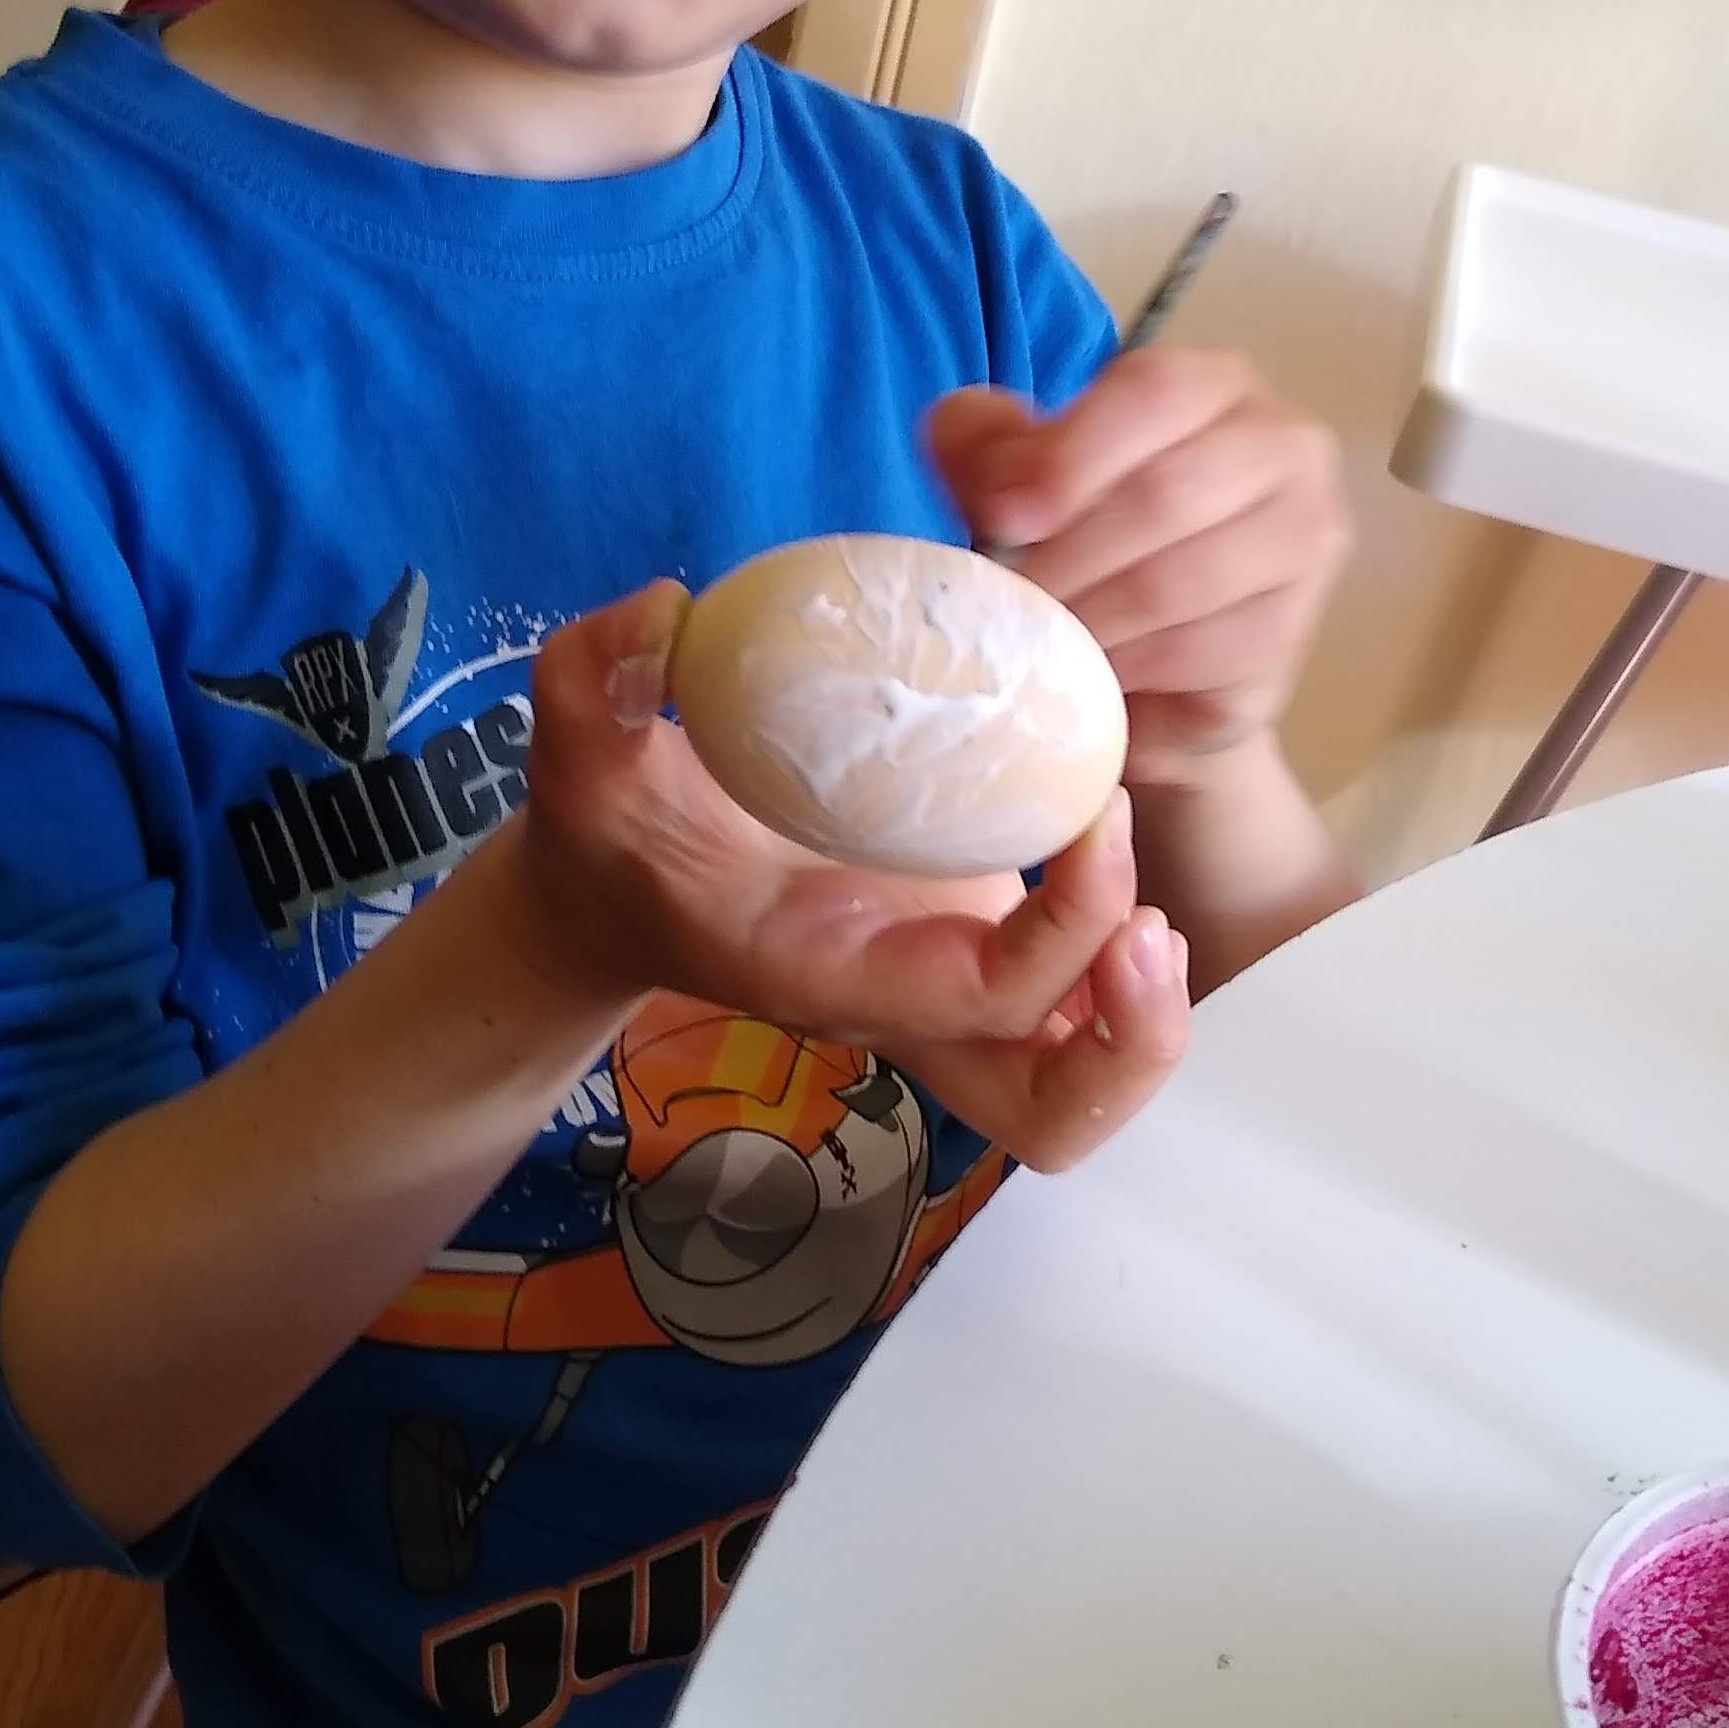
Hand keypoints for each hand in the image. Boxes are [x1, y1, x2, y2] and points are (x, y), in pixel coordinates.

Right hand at [512, 587, 1191, 1166]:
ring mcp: (946, 988)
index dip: (1068, 924)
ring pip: (1074, 1079)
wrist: (617, 892)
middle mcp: (906, 1004)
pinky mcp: (968, 946)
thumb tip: (661, 612)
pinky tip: (1107, 856)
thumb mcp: (578, 759)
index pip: (985, 997)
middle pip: (1048, 1115)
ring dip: (1140, 1019)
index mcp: (830, 975)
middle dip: (1128, 1045)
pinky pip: (1072, 998)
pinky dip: (1114, 953)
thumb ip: (592, 682)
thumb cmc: (611, 835)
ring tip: (1150, 913)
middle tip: (1147, 928)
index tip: (1094, 809)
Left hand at [927, 349, 1350, 789]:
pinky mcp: (1292, 629)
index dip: (1071, 454)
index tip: (1002, 517)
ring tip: (1043, 633)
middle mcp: (1286, 447)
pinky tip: (1097, 669)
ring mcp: (1306, 540)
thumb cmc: (1089, 539)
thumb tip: (1000, 486)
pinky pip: (1198, 652)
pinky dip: (1129, 666)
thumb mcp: (1021, 474)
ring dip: (1090, 617)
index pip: (1154, 393)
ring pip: (1179, 582)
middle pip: (1166, 493)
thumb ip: (987, 447)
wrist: (1155, 664)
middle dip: (1068, 553)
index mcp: (1217, 384)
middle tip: (1010, 595)